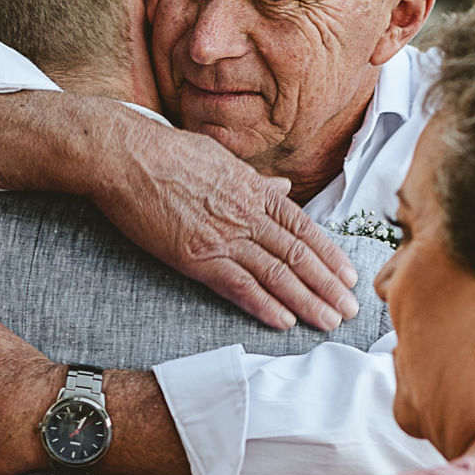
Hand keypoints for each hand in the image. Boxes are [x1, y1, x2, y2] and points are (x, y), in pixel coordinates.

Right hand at [98, 123, 359, 332]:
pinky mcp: (196, 256)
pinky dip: (264, 305)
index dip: (329, 254)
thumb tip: (282, 186)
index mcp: (253, 191)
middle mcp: (246, 215)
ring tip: (329, 321)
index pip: (302, 228)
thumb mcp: (220, 159)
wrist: (125, 155)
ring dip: (306, 301)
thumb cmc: (166, 153)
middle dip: (327, 285)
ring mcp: (222, 236)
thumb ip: (254, 180)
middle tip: (350, 309)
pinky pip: (238, 285)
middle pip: (298, 255)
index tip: (349, 275)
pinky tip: (284, 321)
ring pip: (276, 274)